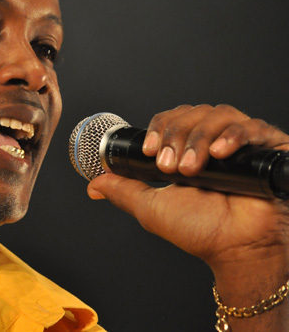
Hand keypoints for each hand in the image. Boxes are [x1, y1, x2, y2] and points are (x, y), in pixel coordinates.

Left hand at [87, 105, 288, 329]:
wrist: (235, 250)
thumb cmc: (200, 230)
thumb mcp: (150, 206)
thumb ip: (123, 190)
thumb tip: (94, 184)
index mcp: (188, 150)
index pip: (172, 119)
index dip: (159, 128)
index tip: (151, 151)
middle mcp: (214, 142)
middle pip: (192, 113)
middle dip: (176, 135)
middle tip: (171, 166)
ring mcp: (241, 144)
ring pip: (217, 115)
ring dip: (199, 138)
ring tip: (193, 168)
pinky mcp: (267, 148)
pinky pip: (251, 126)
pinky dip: (232, 135)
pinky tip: (220, 153)